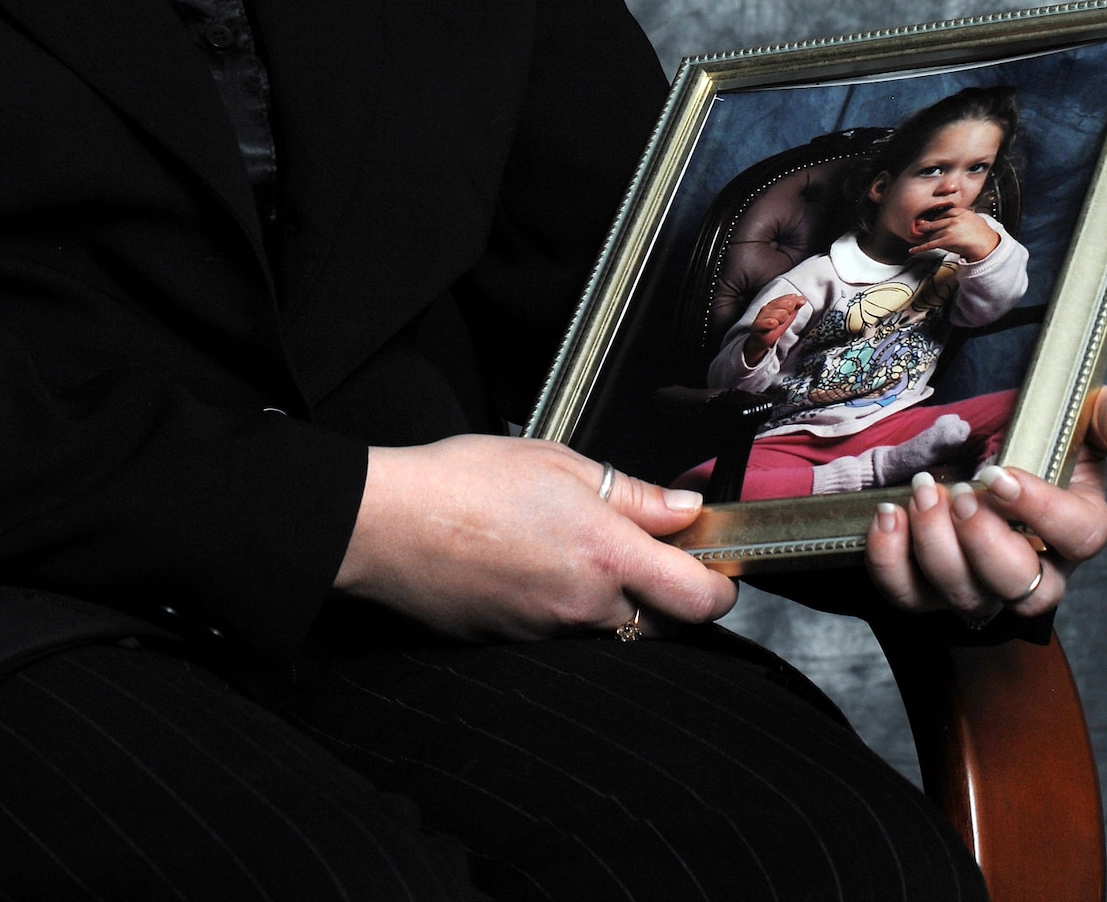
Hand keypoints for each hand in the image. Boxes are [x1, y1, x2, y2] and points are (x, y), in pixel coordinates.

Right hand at [334, 434, 738, 639]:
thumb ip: (632, 493)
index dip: (721, 583)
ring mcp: (550, 632)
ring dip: (615, 598)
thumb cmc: (464, 482)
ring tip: (575, 544)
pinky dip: (567, 605)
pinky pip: (564, 632)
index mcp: (606, 555)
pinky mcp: (517, 644)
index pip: (699, 598)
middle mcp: (585, 606)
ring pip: (612, 628)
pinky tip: (536, 563)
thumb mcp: (559, 462)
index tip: (715, 558)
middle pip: (663, 623)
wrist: (386, 525)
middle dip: (670, 593)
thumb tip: (684, 509)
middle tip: (646, 544)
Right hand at [747, 292, 804, 348]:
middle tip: (788, 312)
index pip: (784, 299)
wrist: (762, 338)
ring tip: (782, 320)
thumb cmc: (774, 326)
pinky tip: (774, 323)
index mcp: (774, 305)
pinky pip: (762, 324)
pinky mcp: (757, 327)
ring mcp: (761, 317)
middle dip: (786, 308)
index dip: (792, 300)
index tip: (801, 301)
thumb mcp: (787, 316)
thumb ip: (794, 306)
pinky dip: (768, 323)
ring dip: (780, 316)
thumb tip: (803, 298)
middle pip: (778, 305)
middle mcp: (767, 309)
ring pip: (772, 314)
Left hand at [865, 386, 1106, 622]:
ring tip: (920, 493)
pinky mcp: (931, 587)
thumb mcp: (1076, 413)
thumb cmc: (1034, 434)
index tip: (999, 475)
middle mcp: (1035, 568)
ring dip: (937, 549)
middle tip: (958, 495)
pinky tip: (888, 515)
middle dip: (986, 545)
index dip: (1043, 512)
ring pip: (968, 600)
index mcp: (1078, 525)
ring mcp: (982, 584)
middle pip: (1023, 590)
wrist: (975, 443)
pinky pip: (911, 597)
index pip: (1081, 538)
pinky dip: (892, 563)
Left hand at [905, 204, 999, 263]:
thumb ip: (961, 215)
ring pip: (933, 234)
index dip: (936, 219)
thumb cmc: (982, 233)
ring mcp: (949, 230)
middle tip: (920, 229)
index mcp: (959, 212)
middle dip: (927, 228)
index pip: (943, 213)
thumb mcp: (972, 217)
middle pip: (935, 223)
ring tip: (925, 241)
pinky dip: (920, 247)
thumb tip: (951, 215)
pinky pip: (930, 244)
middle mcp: (952, 219)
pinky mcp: (946, 241)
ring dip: (928, 239)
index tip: (931, 221)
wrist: (988, 245)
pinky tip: (913, 250)